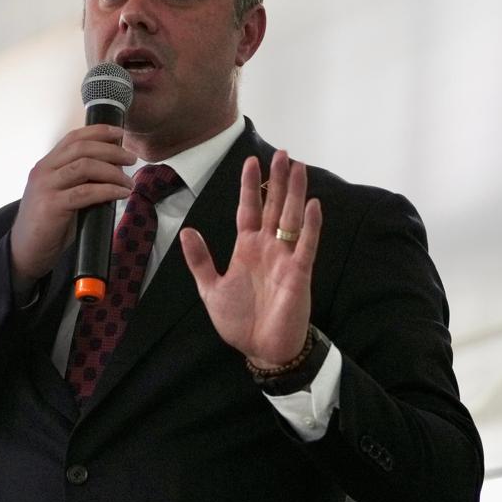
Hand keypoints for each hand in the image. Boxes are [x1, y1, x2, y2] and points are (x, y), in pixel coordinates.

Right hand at [9, 124, 134, 293]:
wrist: (25, 251)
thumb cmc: (47, 225)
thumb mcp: (61, 195)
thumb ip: (79, 181)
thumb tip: (113, 172)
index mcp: (46, 165)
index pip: (73, 138)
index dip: (98, 131)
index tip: (120, 133)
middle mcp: (43, 171)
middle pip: (81, 148)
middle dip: (111, 150)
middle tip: (131, 159)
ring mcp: (45, 187)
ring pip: (85, 166)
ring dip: (113, 171)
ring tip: (128, 181)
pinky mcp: (51, 206)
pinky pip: (86, 192)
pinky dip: (108, 190)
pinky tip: (121, 193)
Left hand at [180, 150, 320, 366]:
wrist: (261, 349)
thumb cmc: (239, 321)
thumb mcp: (211, 289)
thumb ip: (201, 260)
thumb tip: (188, 231)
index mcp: (247, 248)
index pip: (249, 209)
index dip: (249, 186)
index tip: (250, 161)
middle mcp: (268, 247)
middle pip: (274, 206)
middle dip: (277, 180)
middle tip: (281, 153)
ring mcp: (285, 258)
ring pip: (292, 218)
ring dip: (294, 193)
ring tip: (297, 167)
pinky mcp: (299, 273)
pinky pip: (306, 245)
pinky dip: (311, 225)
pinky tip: (313, 204)